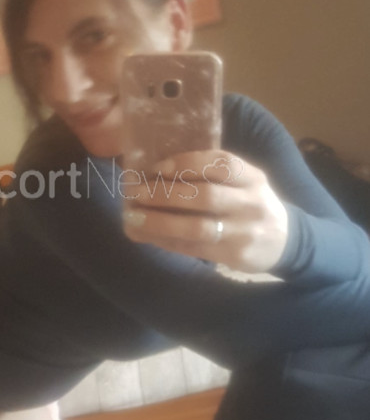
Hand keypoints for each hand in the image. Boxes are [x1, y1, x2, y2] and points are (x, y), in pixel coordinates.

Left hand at [122, 150, 288, 273]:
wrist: (286, 242)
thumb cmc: (252, 205)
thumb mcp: (245, 183)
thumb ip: (214, 176)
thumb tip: (156, 171)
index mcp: (253, 178)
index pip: (221, 164)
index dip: (186, 163)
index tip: (157, 167)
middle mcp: (251, 203)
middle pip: (205, 195)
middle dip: (165, 193)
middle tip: (135, 191)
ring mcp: (244, 232)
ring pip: (197, 227)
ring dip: (160, 221)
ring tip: (134, 216)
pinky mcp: (235, 256)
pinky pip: (194, 248)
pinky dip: (166, 240)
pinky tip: (147, 234)